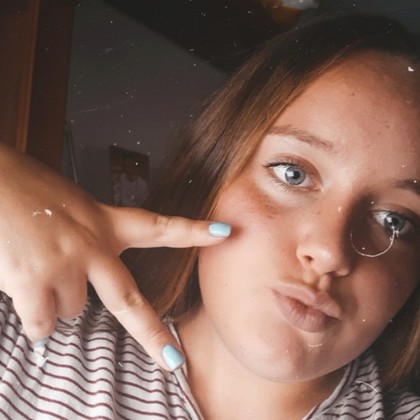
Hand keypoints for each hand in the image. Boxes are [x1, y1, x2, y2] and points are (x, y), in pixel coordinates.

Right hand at [0, 144, 230, 369]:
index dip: (194, 231)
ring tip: (41, 272)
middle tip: (172, 361)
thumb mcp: (72, 204)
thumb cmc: (27, 189)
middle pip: (129, 301)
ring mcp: (66, 266)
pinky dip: (35, 319)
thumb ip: (89, 233)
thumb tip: (82, 268)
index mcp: (106, 222)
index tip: (224, 232)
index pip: (161, 226)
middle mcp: (94, 246)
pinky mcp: (35, 283)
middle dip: (151, 335)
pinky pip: (42, 323)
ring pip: (73, 310)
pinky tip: (26, 294)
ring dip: (60, 301)